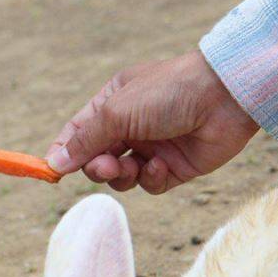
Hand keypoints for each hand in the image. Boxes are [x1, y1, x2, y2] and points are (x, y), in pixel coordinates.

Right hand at [45, 50, 258, 193]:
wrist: (226, 97)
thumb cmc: (167, 93)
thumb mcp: (116, 112)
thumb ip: (84, 141)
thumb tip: (54, 163)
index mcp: (113, 103)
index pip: (78, 132)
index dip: (64, 152)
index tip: (52, 171)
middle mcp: (131, 125)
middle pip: (97, 158)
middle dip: (96, 167)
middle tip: (104, 167)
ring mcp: (153, 146)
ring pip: (121, 176)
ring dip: (121, 175)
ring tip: (132, 166)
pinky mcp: (175, 167)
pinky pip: (150, 183)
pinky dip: (150, 178)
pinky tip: (161, 165)